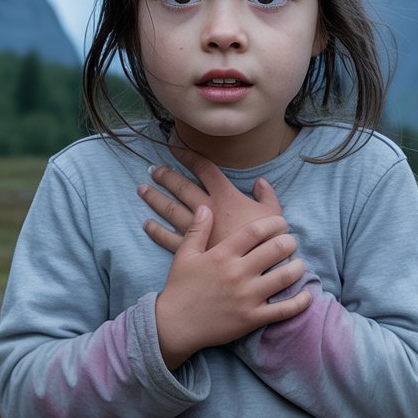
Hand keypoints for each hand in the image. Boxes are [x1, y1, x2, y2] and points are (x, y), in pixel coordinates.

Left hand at [138, 146, 282, 250]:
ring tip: (143, 190)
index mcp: (225, 196)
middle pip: (181, 187)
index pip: (204, 169)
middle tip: (153, 170)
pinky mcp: (192, 251)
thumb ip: (267, 195)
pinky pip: (168, 239)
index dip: (188, 156)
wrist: (260, 269)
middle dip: (165, 177)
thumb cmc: (268, 241)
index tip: (174, 147)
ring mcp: (197, 230)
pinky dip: (156, 231)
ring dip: (155, 199)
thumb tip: (260, 181)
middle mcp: (207, 209)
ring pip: (170, 209)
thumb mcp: (274, 214)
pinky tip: (147, 224)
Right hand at [154, 205, 309, 369]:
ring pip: (284, 277)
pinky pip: (283, 310)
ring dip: (298, 268)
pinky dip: (300, 302)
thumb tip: (206, 207)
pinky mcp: (252, 319)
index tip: (281, 222)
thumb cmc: (179, 288)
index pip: (256, 231)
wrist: (174, 325)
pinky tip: (307, 295)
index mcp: (222, 255)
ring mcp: (247, 297)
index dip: (274, 223)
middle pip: (275, 249)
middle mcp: (237, 273)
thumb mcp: (184, 254)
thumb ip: (197, 229)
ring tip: (299, 264)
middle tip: (291, 242)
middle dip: (289, 242)